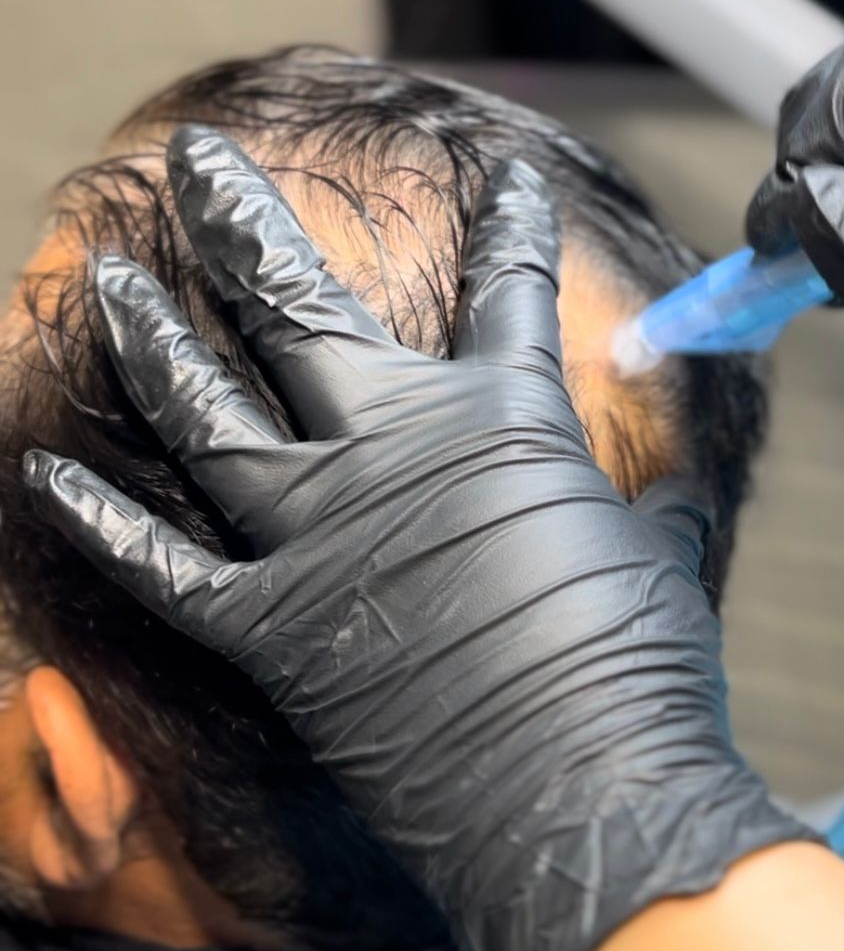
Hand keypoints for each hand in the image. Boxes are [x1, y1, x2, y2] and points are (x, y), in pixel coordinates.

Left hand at [25, 129, 803, 950]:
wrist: (581, 789)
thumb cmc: (638, 675)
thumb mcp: (660, 560)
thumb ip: (653, 505)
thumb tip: (675, 490)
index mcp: (506, 420)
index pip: (506, 289)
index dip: (508, 224)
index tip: (500, 173)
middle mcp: (394, 448)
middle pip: (293, 304)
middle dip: (236, 220)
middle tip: (194, 162)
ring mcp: (320, 531)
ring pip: (206, 413)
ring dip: (149, 341)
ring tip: (105, 280)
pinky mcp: (272, 624)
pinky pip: (162, 568)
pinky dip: (102, 525)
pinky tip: (45, 477)